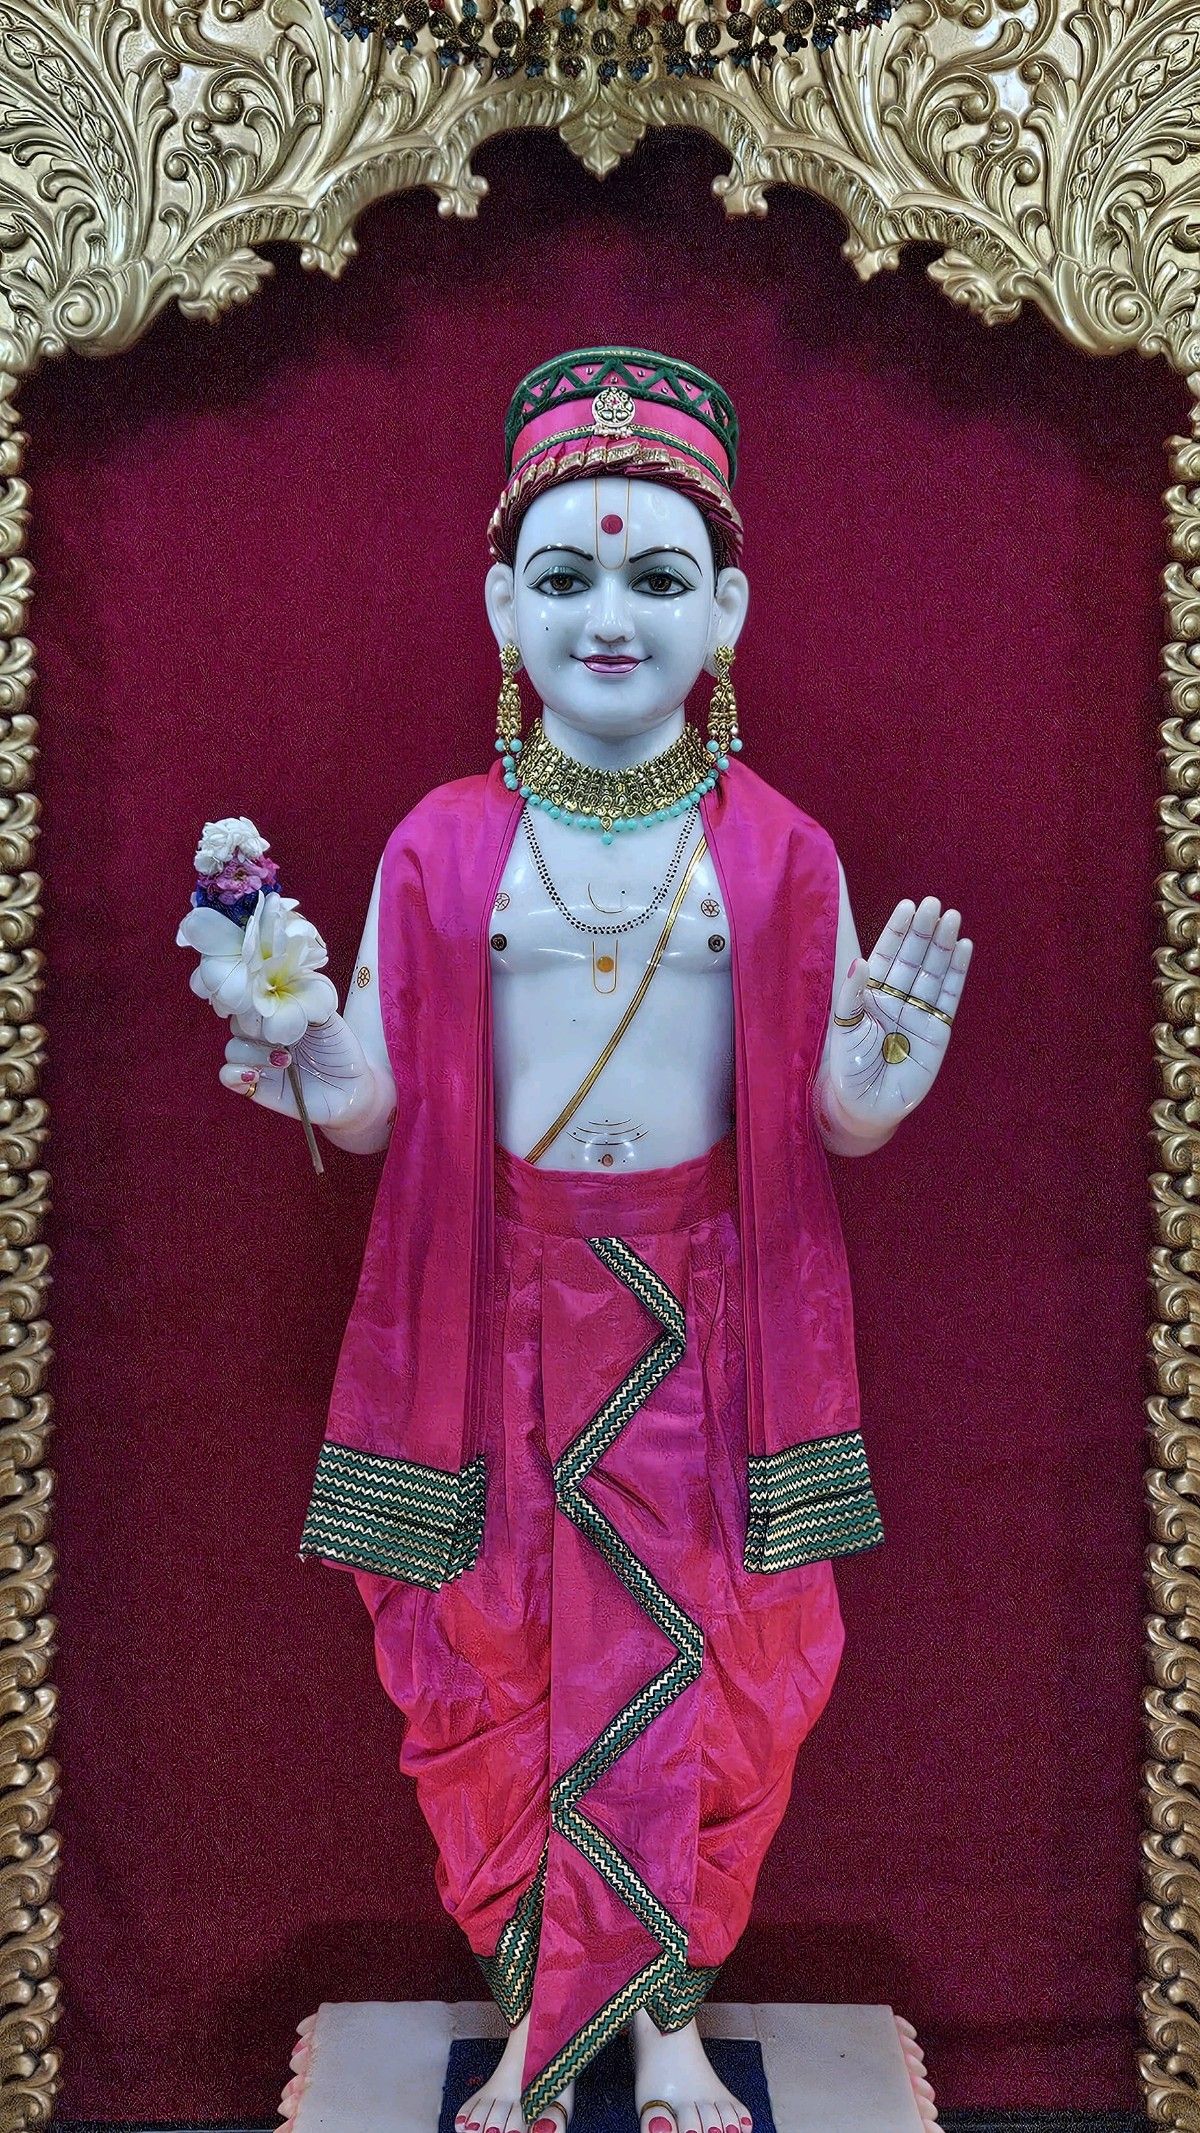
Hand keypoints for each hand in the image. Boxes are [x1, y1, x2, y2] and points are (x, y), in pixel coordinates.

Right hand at [219, 1009, 376, 1130]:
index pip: (252, 1000)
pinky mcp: (254, 1085)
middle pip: (238, 1023)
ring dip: (254, 1053)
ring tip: (284, 1060)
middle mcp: (264, 1036)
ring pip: (233, 1048)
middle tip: (276, 1033)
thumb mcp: (329, 1020)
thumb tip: (288, 981)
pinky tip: (255, 1075)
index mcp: (278, 1015)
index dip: (253, 999)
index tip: (266, 1001)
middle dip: (253, 1026)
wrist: (351, 1089)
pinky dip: (235, 1073)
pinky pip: (227, 1075)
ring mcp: (257, 1060)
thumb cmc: (341, 1051)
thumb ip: (307, 1000)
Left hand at [826, 895, 971, 1132]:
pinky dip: (957, 972)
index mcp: (872, 993)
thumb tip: (860, 962)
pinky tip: (963, 948)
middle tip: (934, 905)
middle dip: (923, 931)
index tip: (908, 906)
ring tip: (951, 918)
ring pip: (933, 971)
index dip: (898, 931)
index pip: (887, 954)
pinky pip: (949, 996)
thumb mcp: (845, 1027)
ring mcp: (919, 1012)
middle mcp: (897, 997)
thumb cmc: (850, 1067)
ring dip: (943, 945)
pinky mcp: (938, 1029)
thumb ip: (851, 995)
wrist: (868, 1105)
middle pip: (913, 958)